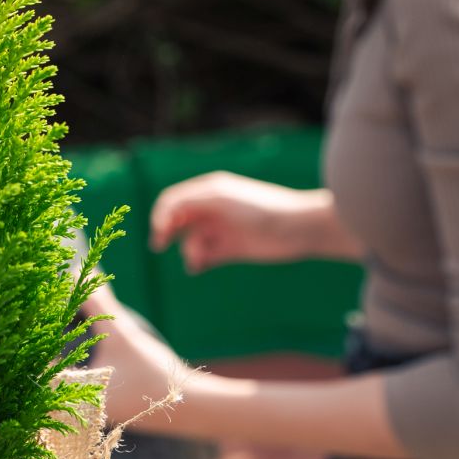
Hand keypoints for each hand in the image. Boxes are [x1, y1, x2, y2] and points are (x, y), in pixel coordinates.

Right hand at [149, 172, 322, 272]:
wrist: (299, 228)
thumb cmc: (261, 208)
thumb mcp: (220, 199)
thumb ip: (187, 203)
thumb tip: (161, 217)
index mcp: (209, 191)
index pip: (172, 201)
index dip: (160, 216)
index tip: (159, 234)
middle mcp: (212, 209)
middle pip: (177, 221)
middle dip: (167, 233)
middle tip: (160, 246)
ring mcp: (221, 230)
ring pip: (190, 241)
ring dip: (188, 250)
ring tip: (198, 260)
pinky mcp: (231, 250)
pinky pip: (205, 257)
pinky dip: (197, 263)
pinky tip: (198, 267)